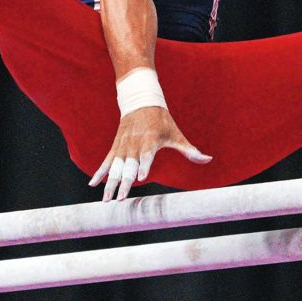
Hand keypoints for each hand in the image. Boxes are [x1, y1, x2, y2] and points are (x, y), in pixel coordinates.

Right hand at [89, 107, 211, 200]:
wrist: (140, 101)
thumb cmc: (162, 120)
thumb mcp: (176, 133)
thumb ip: (189, 150)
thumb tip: (208, 159)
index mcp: (150, 140)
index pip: (147, 155)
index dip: (145, 166)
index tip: (142, 178)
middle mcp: (135, 144)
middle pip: (128, 166)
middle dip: (124, 183)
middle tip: (120, 199)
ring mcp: (123, 146)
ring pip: (115, 167)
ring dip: (110, 183)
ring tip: (106, 199)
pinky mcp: (116, 146)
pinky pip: (106, 161)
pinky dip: (99, 173)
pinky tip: (93, 185)